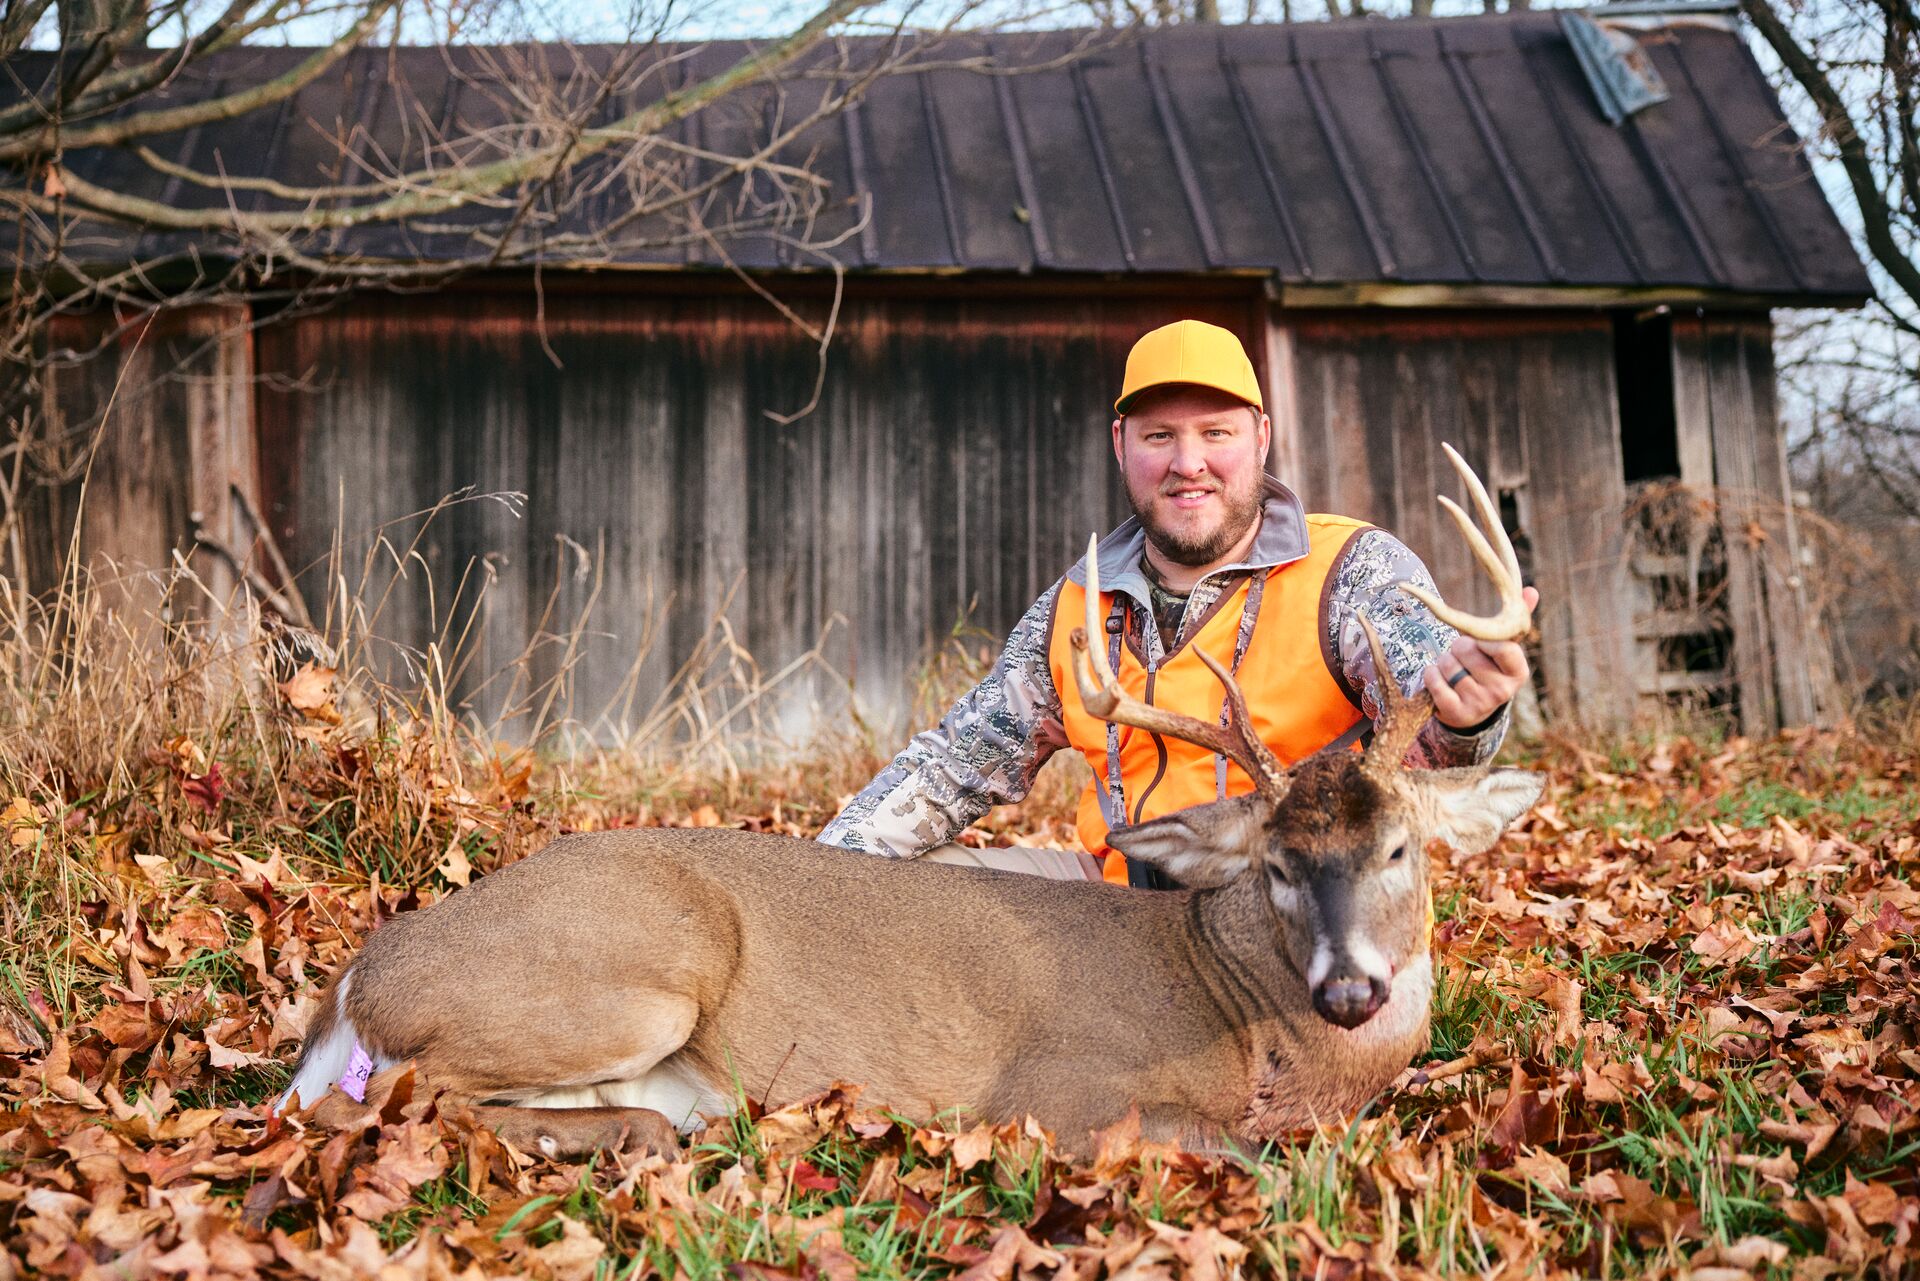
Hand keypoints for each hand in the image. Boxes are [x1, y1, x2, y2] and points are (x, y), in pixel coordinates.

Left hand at [1422, 585, 1538, 729]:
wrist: (1472, 712)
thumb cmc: (1487, 670)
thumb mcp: (1503, 650)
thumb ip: (1513, 621)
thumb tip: (1530, 591)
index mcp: (1518, 672)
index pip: (1504, 647)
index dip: (1486, 639)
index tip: (1480, 640)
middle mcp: (1502, 691)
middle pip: (1467, 649)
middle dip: (1459, 646)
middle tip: (1464, 656)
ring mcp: (1479, 703)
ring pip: (1447, 663)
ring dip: (1444, 661)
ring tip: (1454, 670)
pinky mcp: (1456, 712)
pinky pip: (1433, 678)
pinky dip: (1431, 674)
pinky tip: (1440, 680)